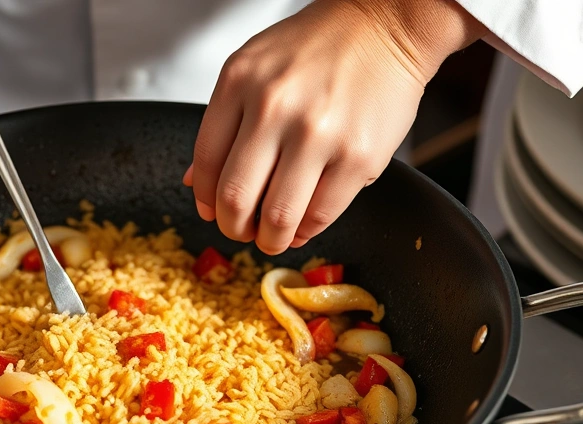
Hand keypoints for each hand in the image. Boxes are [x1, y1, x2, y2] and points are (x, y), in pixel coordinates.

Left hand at [185, 0, 483, 253]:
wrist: (385, 26)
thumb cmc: (318, 47)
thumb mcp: (253, 68)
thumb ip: (222, 124)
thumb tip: (196, 182)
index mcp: (240, 82)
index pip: (207, 161)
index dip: (205, 199)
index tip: (212, 211)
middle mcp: (275, 106)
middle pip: (236, 196)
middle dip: (233, 227)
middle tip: (240, 230)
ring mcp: (318, 133)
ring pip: (277, 216)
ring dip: (268, 239)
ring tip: (271, 236)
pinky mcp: (357, 156)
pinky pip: (320, 215)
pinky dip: (306, 230)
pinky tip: (302, 224)